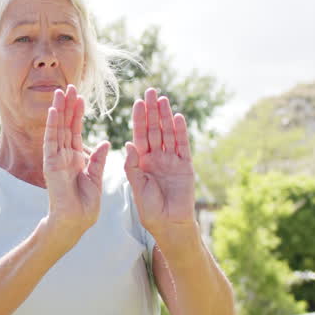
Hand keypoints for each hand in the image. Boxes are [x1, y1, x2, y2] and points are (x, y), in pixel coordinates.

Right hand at [43, 85, 109, 247]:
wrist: (75, 221)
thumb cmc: (85, 205)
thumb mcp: (96, 178)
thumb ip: (97, 160)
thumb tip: (105, 143)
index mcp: (75, 159)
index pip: (75, 131)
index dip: (77, 114)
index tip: (80, 98)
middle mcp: (64, 156)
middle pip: (66, 126)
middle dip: (68, 107)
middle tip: (70, 87)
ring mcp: (56, 159)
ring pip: (57, 129)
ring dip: (59, 110)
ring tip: (60, 92)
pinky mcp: (51, 163)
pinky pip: (51, 140)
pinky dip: (53, 125)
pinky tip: (54, 110)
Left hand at [124, 88, 197, 241]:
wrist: (168, 223)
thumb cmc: (149, 208)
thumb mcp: (136, 185)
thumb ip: (133, 165)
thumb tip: (129, 144)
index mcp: (142, 161)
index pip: (139, 135)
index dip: (138, 119)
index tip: (137, 102)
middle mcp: (157, 157)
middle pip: (154, 129)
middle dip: (152, 111)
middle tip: (151, 91)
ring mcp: (171, 160)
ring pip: (168, 133)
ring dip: (165, 116)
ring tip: (163, 99)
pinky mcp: (185, 166)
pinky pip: (182, 145)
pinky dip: (180, 132)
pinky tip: (178, 117)